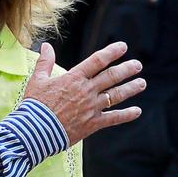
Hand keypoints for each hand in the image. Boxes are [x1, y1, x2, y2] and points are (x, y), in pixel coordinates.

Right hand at [25, 41, 144, 144]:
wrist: (35, 131)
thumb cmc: (35, 105)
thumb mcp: (37, 80)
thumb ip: (45, 62)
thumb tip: (45, 45)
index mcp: (74, 78)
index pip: (97, 61)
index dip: (112, 52)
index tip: (123, 47)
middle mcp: (86, 91)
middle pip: (111, 77)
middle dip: (127, 69)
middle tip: (138, 65)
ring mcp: (91, 107)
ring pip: (116, 95)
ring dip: (131, 88)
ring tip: (142, 83)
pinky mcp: (92, 124)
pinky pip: (113, 118)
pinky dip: (126, 115)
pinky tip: (137, 111)